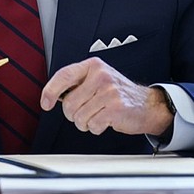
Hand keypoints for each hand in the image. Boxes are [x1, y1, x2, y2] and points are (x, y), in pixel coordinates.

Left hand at [40, 57, 171, 135]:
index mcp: (93, 66)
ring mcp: (109, 91)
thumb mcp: (98, 79)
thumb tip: (52, 95)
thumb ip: (78, 83)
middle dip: (73, 114)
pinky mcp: (116, 108)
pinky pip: (93, 125)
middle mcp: (101, 76)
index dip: (50, 91)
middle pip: (69, 103)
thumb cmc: (118, 93)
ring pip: (79, 117)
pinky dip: (96, 128)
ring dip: (86, 122)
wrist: (147, 104)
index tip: (45, 103)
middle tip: (86, 111)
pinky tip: (106, 120)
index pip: (64, 75)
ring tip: (98, 115)